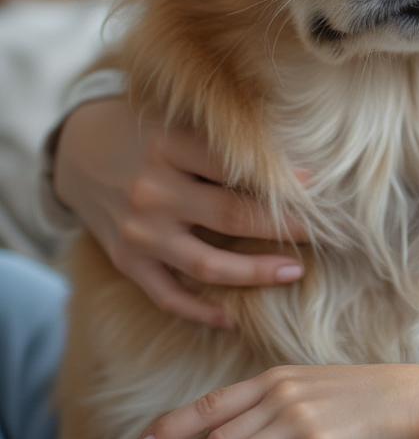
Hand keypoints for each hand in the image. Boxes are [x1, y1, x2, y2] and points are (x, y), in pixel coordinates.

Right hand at [52, 98, 309, 328]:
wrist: (76, 152)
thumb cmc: (144, 130)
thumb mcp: (177, 120)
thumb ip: (221, 141)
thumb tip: (292, 164)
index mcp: (168, 146)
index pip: (236, 166)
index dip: (281, 179)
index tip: (318, 186)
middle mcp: (152, 191)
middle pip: (231, 215)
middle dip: (283, 226)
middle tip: (322, 231)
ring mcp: (138, 233)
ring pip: (207, 265)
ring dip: (255, 273)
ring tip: (295, 271)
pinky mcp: (126, 262)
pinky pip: (168, 296)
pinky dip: (202, 312)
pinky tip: (235, 318)